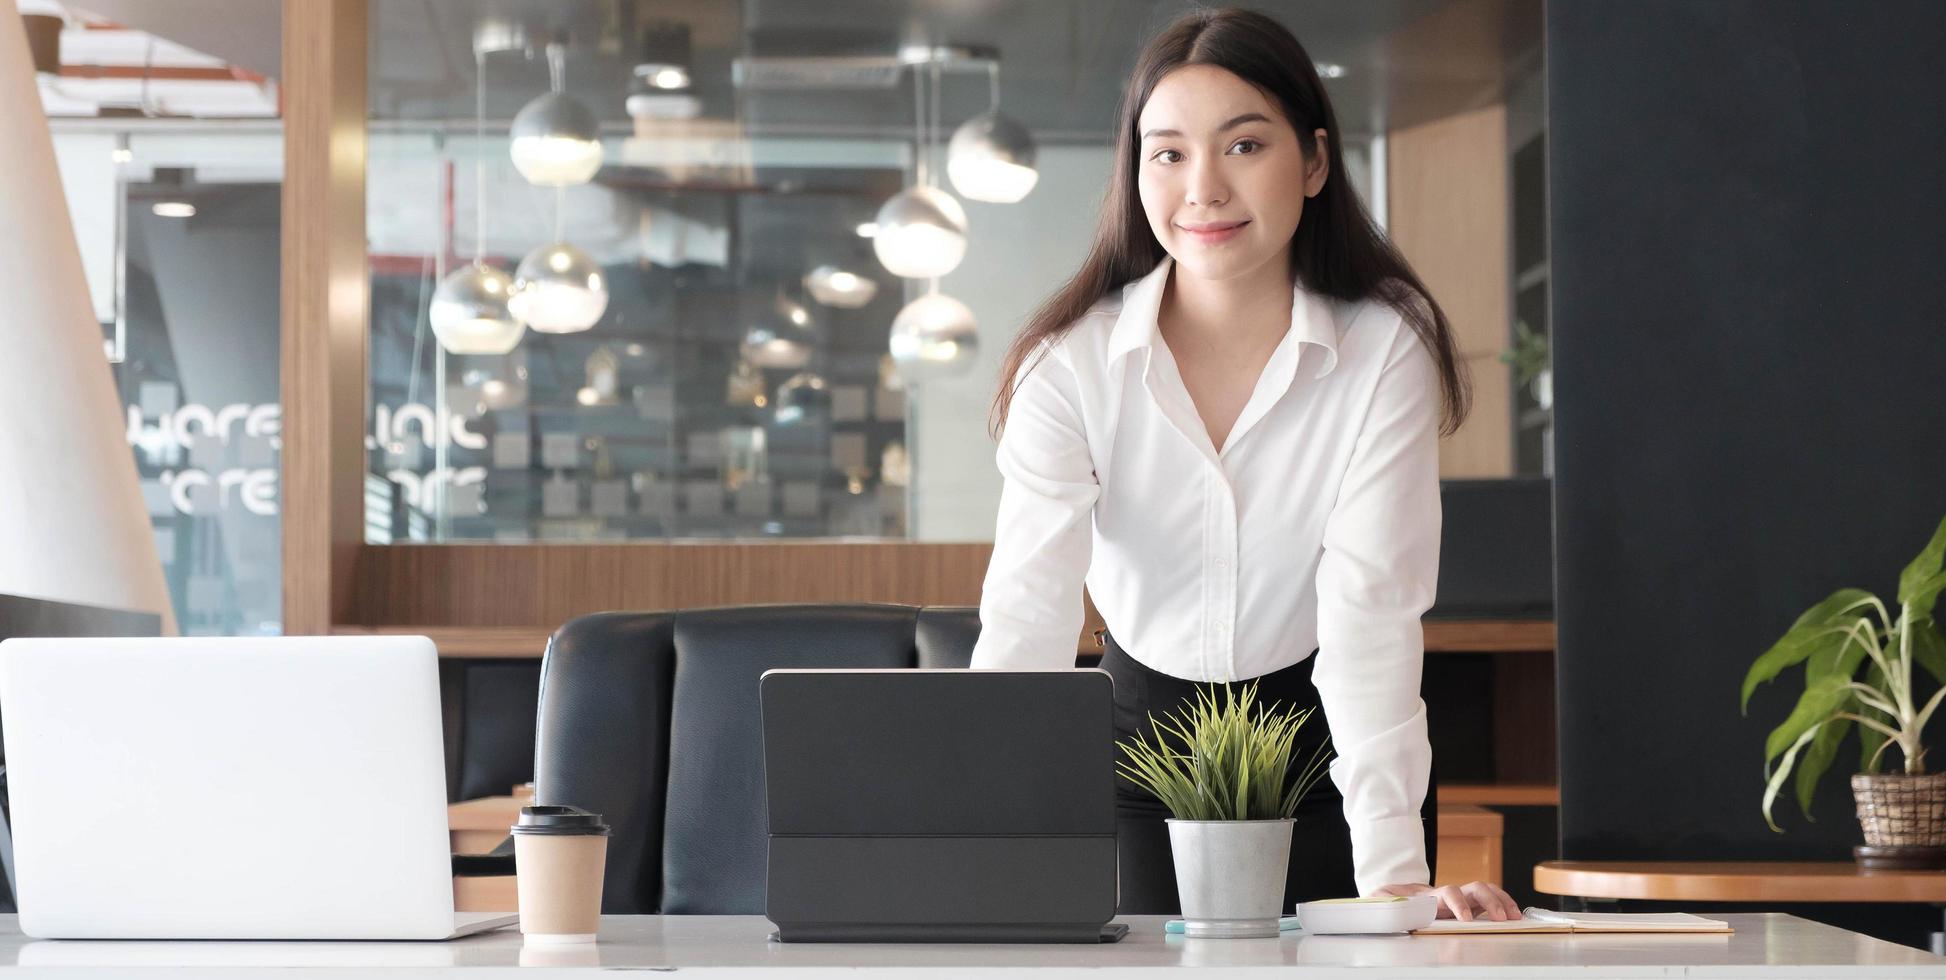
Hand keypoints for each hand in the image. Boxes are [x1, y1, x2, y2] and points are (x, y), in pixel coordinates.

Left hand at [1369, 881, 1520, 920]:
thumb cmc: (1390, 900)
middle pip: (1474, 888)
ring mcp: (1461, 898)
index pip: (1448, 892)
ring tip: (1514, 917)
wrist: (1398, 896)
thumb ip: (1381, 901)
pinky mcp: (1469, 905)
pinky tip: (1513, 915)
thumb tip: (1381, 903)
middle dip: (1490, 902)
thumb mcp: (1381, 899)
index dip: (1457, 903)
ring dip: (1502, 901)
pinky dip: (1504, 905)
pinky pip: (1491, 901)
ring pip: (1486, 891)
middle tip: (1500, 919)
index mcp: (1430, 895)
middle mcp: (1449, 895)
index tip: (1465, 919)